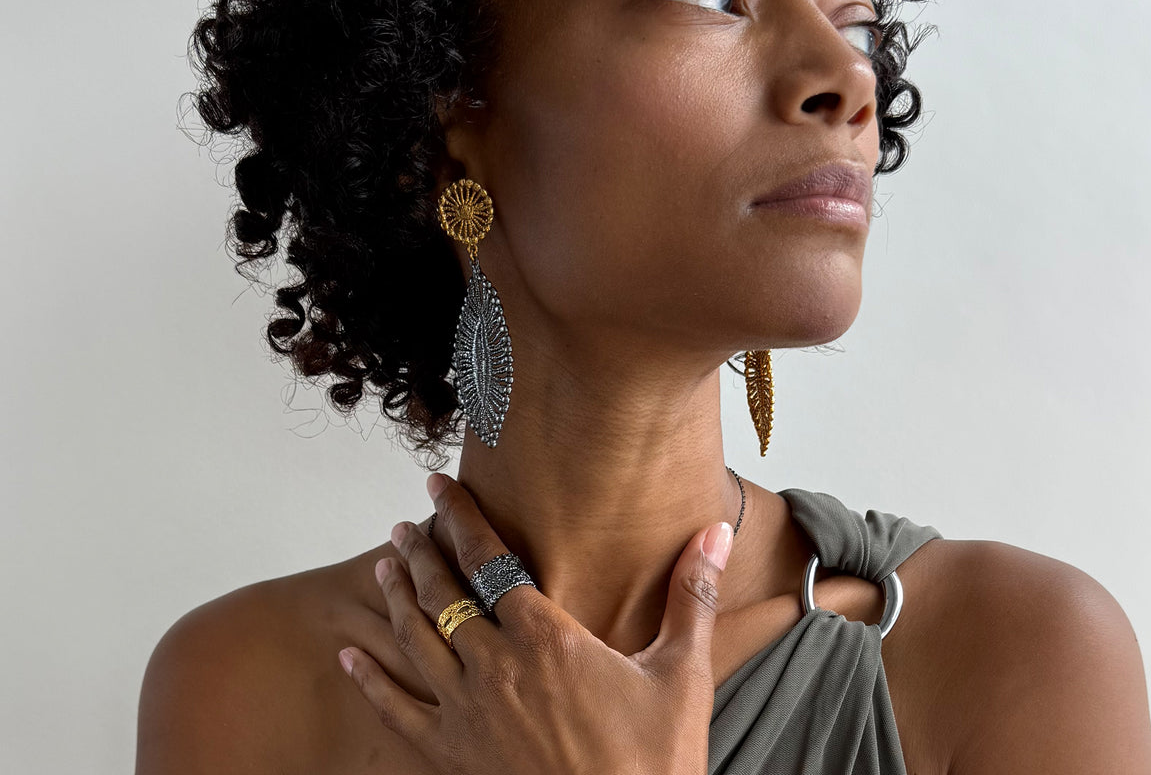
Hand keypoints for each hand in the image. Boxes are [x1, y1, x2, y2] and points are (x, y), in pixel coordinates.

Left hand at [338, 474, 733, 774]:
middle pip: (443, 593)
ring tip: (384, 565)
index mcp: (546, 638)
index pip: (490, 559)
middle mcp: (497, 668)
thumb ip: (692, 596)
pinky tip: (350, 655)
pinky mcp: (453, 759)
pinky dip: (370, 680)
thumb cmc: (653, 766)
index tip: (439, 488)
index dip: (460, 518)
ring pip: (417, 641)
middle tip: (405, 524)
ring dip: (397, 597)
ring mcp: (469, 715)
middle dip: (421, 552)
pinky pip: (397, 713)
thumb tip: (716, 532)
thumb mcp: (682, 675)